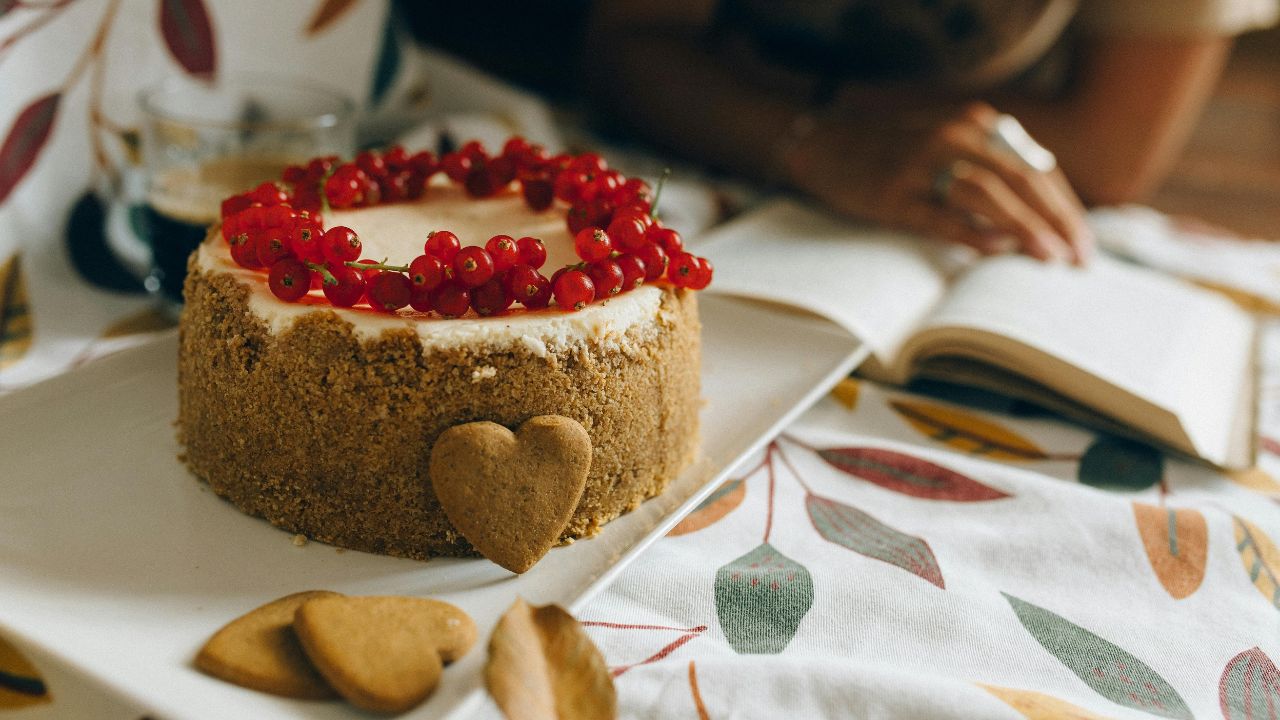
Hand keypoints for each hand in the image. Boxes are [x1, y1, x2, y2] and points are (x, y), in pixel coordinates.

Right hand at [785, 102, 1093, 263]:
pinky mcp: (893, 192)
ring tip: (1048, 258)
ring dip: (1023, 227)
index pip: (1036, 168)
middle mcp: (955, 135)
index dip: (1064, 207)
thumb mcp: (950, 152)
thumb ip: (992, 173)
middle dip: (1055, 221)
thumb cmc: (896, 159)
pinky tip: (996, 252)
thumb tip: (1044, 221)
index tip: (1083, 244)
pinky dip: (972, 233)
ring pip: (986, 192)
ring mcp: (922, 162)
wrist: (827, 148)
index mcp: (977, 125)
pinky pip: (941, 214)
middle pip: (1021, 178)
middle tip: (1077, 260)